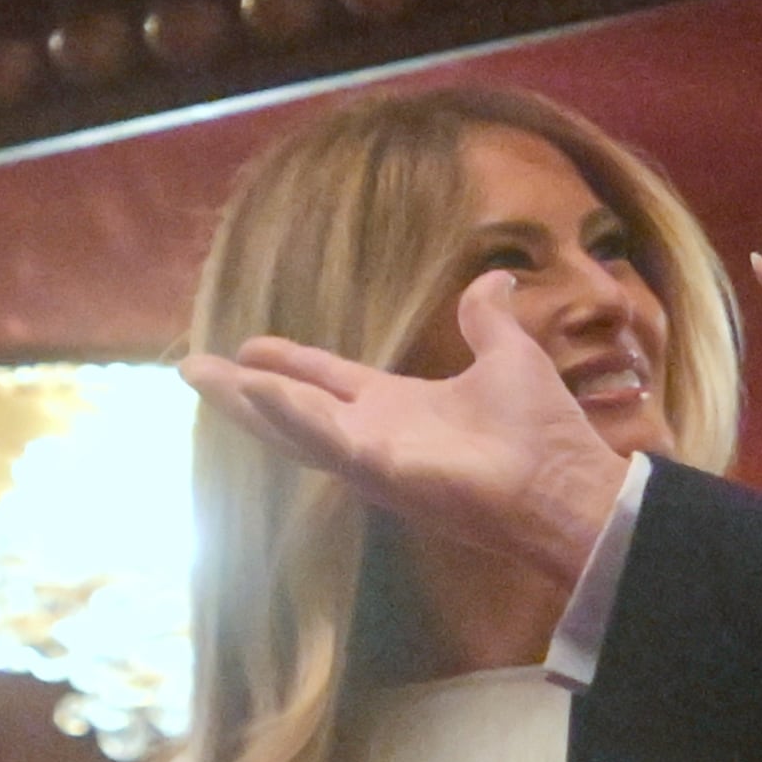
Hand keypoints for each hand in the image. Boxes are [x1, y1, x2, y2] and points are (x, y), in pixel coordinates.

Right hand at [178, 273, 626, 585]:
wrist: (567, 483)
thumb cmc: (541, 431)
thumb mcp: (508, 356)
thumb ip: (487, 319)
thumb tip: (495, 278)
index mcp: (400, 407)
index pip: (329, 382)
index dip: (290, 364)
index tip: (249, 344)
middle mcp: (376, 434)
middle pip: (293, 408)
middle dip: (243, 390)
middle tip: (194, 368)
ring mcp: (372, 457)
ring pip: (293, 427)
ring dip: (248, 402)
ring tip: (202, 375)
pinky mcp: (380, 470)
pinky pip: (326, 439)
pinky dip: (291, 415)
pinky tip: (255, 390)